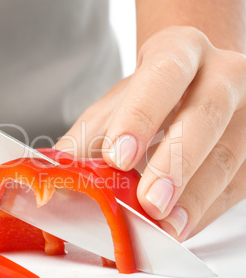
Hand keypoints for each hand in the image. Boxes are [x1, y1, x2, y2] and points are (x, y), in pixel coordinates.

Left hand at [56, 26, 245, 240]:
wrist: (197, 79)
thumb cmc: (151, 94)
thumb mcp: (116, 104)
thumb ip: (86, 137)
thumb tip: (51, 174)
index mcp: (180, 51)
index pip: (163, 75)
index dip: (141, 115)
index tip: (119, 156)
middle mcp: (223, 73)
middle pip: (206, 115)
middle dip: (176, 162)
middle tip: (150, 201)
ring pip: (230, 156)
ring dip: (195, 197)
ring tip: (166, 226)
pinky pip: (237, 184)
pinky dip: (206, 209)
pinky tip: (181, 225)